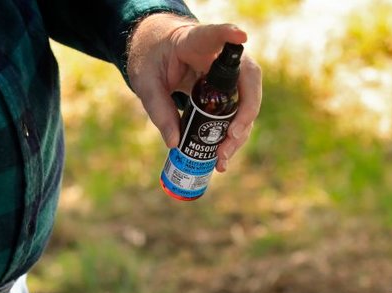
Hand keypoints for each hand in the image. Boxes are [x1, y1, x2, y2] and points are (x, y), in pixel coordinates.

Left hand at [126, 14, 261, 171]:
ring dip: (239, 133)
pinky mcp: (228, 91)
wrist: (157, 51)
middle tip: (232, 137)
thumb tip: (175, 143)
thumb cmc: (151, 58)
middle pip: (246, 80)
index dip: (228, 35)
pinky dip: (232, 137)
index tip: (239, 35)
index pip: (214, 35)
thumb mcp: (145, 82)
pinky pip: (238, 114)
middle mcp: (219, 57)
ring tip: (222, 159)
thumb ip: (158, 109)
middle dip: (244, 113)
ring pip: (246, 103)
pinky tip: (221, 158)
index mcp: (194, 42)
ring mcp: (228, 75)